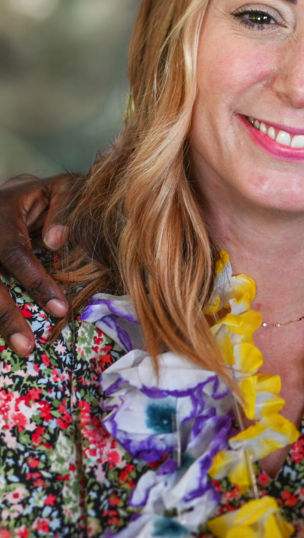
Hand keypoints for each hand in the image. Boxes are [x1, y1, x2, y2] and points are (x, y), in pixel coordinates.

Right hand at [0, 174, 77, 354]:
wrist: (7, 197)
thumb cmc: (41, 197)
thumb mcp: (59, 189)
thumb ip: (63, 209)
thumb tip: (56, 241)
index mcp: (1, 216)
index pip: (14, 253)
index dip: (36, 282)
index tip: (59, 309)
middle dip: (5, 316)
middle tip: (28, 346)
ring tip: (20, 348)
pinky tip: (4, 341)